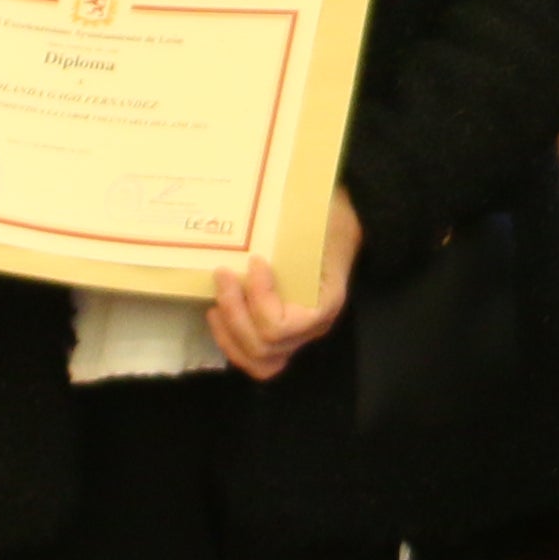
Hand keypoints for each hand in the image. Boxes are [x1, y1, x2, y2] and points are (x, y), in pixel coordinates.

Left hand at [210, 190, 362, 380]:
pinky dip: (232, 343)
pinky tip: (218, 315)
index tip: (255, 262)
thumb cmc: (329, 218)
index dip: (259, 299)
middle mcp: (313, 328)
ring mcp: (298, 336)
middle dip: (235, 313)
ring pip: (261, 362)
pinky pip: (257, 358)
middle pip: (266, 346)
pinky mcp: (282, 335)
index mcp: (325, 303)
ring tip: (215, 306)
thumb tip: (270, 197)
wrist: (343, 223)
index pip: (280, 325)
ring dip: (230, 335)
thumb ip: (297, 221)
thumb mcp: (321, 215)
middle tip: (222, 275)